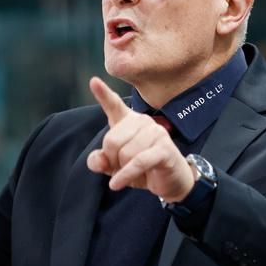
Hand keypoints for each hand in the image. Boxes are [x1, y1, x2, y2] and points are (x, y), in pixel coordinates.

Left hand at [85, 77, 195, 202]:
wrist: (171, 181)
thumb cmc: (143, 170)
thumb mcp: (116, 167)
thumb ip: (101, 161)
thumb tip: (98, 159)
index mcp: (129, 121)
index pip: (114, 105)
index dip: (103, 94)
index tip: (94, 81)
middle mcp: (142, 121)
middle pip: (111, 140)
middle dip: (112, 160)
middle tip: (122, 168)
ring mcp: (155, 133)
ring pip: (125, 153)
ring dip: (123, 170)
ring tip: (132, 173)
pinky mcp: (163, 148)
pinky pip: (138, 161)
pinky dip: (125, 175)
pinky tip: (117, 184)